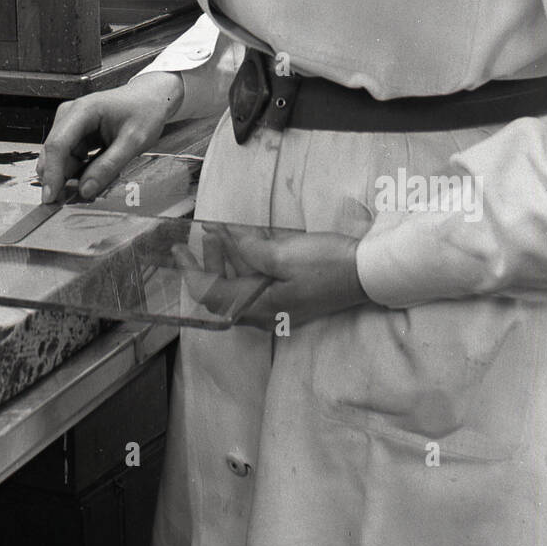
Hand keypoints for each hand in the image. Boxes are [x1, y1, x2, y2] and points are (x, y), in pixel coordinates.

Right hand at [36, 72, 185, 202]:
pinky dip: (76, 170)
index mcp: (82, 111)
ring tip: (89, 186)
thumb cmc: (145, 112)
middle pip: (53, 152)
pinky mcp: (75, 132)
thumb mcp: (134, 141)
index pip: (57, 146)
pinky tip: (91, 177)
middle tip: (68, 201)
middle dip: (57, 178)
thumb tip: (86, 190)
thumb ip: (109, 166)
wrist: (151, 97)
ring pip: (59, 157)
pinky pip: (69, 156)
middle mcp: (70, 114)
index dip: (51, 174)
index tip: (50, 197)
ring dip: (68, 175)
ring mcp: (70, 123)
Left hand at [172, 225, 367, 330]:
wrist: (369, 274)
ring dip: (229, 259)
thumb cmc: (327, 264)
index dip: (191, 271)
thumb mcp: (282, 254)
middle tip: (206, 234)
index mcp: (260, 306)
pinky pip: (259, 282)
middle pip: (224, 291)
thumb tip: (221, 236)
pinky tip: (250, 242)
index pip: (211, 294)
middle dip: (210, 261)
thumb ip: (247, 249)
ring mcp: (280, 306)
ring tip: (225, 233)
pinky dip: (248, 262)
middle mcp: (265, 312)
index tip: (178, 250)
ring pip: (241, 285)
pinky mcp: (291, 296)